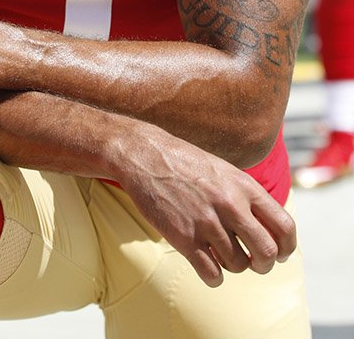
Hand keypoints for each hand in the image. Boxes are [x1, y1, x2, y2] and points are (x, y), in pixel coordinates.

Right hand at [115, 123, 295, 287]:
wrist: (145, 155)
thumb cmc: (187, 163)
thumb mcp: (225, 170)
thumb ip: (248, 197)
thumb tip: (271, 229)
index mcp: (244, 186)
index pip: (284, 227)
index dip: (287, 247)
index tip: (280, 252)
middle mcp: (230, 204)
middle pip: (267, 253)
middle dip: (264, 264)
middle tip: (254, 262)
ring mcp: (207, 222)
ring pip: (238, 265)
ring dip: (233, 265)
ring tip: (222, 253)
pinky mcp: (184, 237)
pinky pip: (212, 274)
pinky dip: (214, 277)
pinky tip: (208, 265)